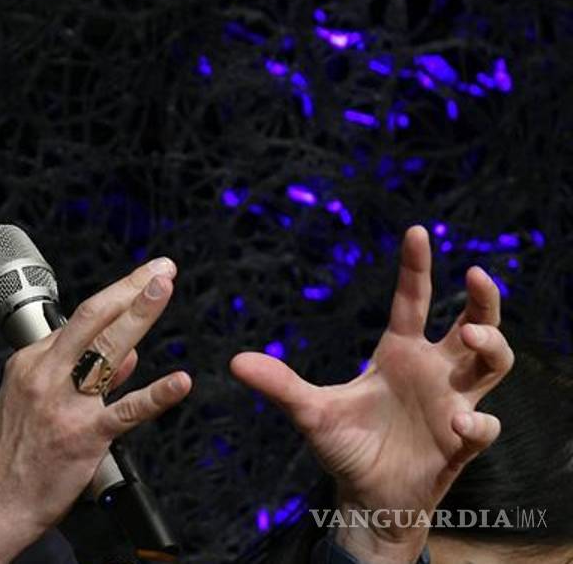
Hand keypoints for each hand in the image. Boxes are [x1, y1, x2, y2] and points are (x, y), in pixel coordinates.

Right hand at [0, 258, 191, 562]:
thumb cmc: (14, 454)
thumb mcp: (36, 400)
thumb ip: (82, 375)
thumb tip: (128, 354)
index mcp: (33, 361)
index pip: (81, 321)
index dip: (118, 296)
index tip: (144, 277)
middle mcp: (46, 374)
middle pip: (91, 319)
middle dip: (130, 288)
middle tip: (162, 268)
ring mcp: (64, 403)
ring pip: (106, 349)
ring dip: (139, 315)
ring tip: (163, 290)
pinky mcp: (83, 435)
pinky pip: (125, 411)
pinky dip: (155, 395)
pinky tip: (179, 382)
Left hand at [231, 225, 513, 562]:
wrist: (366, 496)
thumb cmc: (344, 445)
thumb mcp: (309, 412)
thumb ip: (279, 385)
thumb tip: (234, 362)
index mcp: (398, 353)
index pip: (413, 300)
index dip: (416, 267)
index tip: (416, 231)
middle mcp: (432, 370)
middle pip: (475, 322)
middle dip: (483, 300)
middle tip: (476, 276)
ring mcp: (453, 403)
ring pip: (493, 364)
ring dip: (492, 347)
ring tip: (474, 337)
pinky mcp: (462, 441)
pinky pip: (483, 425)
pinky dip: (477, 422)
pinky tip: (459, 423)